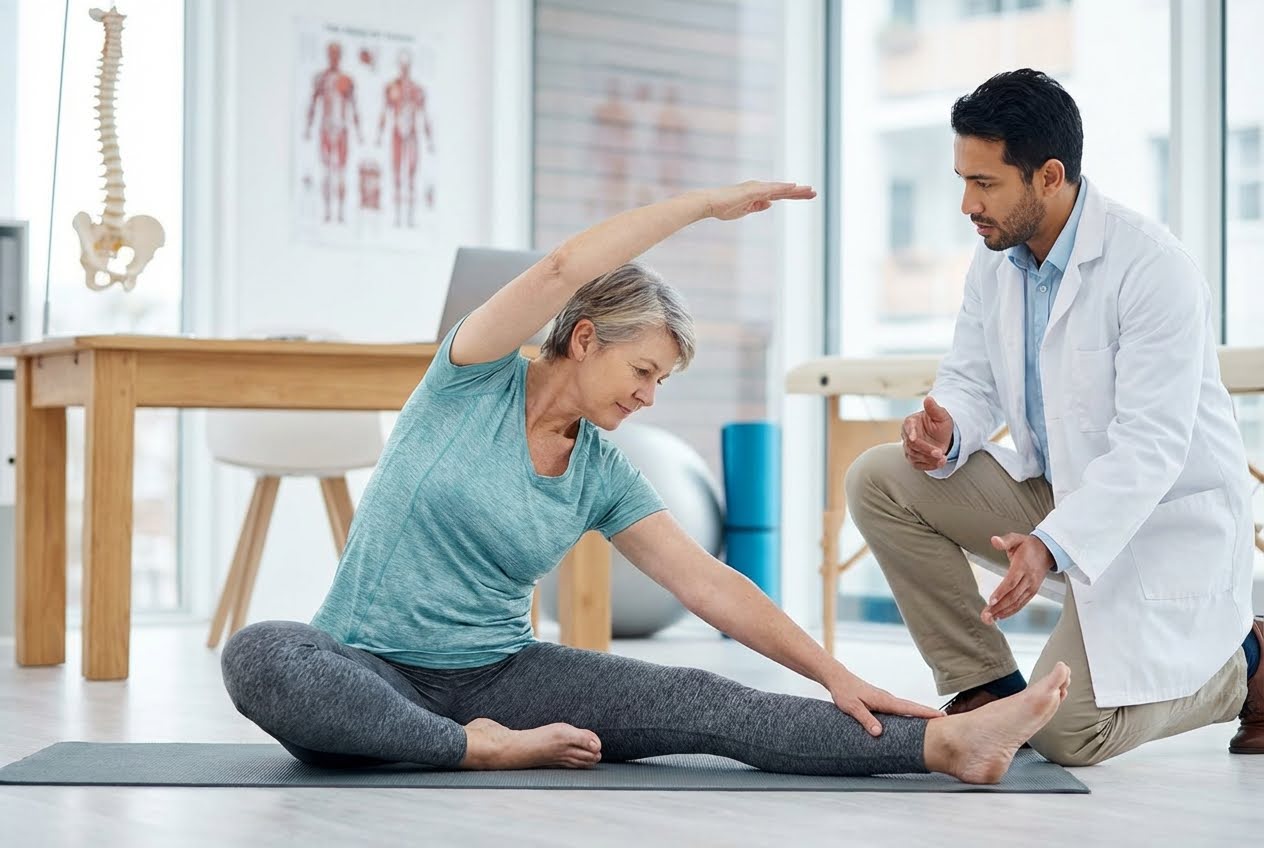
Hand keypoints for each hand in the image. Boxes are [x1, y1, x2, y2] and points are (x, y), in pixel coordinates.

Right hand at [701, 180, 815, 220]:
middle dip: (800, 192)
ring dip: (795, 190)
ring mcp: (757, 188)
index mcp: (759, 194)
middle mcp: (760, 188)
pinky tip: (793, 187)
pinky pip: (771, 189)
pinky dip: (783, 188)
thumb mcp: (745, 210)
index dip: (795, 196)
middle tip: (815, 193)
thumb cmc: (724, 207)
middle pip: (784, 190)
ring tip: (810, 190)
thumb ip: (757, 206)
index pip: (781, 195)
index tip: (808, 196)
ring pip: (780, 188)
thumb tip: (770, 204)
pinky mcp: (752, 190)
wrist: (709, 203)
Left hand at [826, 667, 943, 736]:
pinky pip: (899, 709)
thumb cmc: (845, 693)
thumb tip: (879, 733)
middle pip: (913, 707)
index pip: (909, 708)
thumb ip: (865, 719)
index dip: (925, 713)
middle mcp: (888, 699)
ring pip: (907, 708)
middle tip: (946, 721)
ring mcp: (886, 700)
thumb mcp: (852, 708)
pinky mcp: (882, 702)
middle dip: (929, 713)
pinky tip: (912, 721)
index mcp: (884, 700)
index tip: (941, 717)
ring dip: (920, 713)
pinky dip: (910, 713)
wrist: (838, 679)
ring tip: (934, 723)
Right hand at [901, 396, 953, 470]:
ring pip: (914, 455)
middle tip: (940, 453)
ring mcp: (909, 448)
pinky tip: (938, 464)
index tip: (914, 439)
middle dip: (926, 450)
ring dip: (929, 459)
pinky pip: (917, 464)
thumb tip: (928, 398)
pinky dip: (928, 466)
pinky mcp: (913, 458)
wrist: (942, 437)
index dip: (911, 433)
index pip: (908, 427)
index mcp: (910, 422)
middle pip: (912, 445)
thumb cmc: (940, 423)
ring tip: (943, 459)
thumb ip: (934, 408)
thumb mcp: (941, 415)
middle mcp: (907, 435)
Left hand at [981, 534, 1054, 624]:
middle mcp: (1029, 578)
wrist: (1047, 550)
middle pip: (1013, 595)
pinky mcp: (1033, 591)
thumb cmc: (1027, 545)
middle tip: (985, 615)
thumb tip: (994, 540)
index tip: (991, 601)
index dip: (1001, 592)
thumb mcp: (1016, 538)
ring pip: (1017, 602)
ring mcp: (1032, 586)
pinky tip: (1000, 616)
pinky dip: (1011, 611)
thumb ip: (1005, 540)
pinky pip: (1021, 603)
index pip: (1011, 581)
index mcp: (1023, 565)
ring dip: (1003, 612)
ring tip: (989, 619)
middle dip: (998, 607)